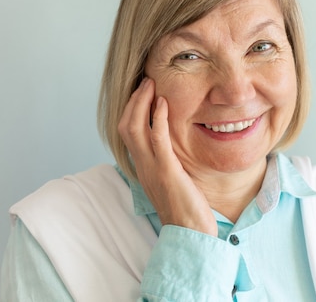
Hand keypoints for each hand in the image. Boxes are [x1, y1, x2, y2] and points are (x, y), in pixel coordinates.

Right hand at [118, 78, 216, 235]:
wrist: (190, 233)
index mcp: (143, 167)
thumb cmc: (186, 209)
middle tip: (145, 82)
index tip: (142, 93)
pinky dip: (158, 119)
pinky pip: (157, 140)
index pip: (127, 132)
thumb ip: (167, 162)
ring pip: (135, 129)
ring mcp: (153, 168)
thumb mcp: (172, 180)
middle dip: (133, 101)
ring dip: (141, 103)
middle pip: (125, 126)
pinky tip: (163, 103)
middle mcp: (143, 166)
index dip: (131, 110)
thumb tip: (171, 147)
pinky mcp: (167, 171)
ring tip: (150, 84)